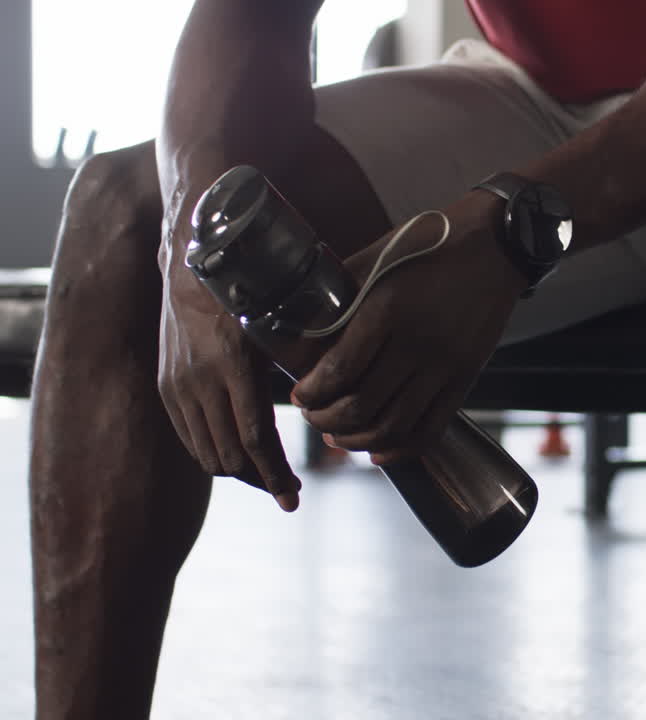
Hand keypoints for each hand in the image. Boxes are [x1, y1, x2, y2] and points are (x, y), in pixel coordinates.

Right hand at [156, 244, 301, 510]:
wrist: (193, 262)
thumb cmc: (254, 287)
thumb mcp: (285, 322)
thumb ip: (309, 360)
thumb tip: (346, 394)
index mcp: (234, 364)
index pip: (253, 440)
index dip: (275, 475)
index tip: (293, 499)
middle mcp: (199, 379)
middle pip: (229, 456)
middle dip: (261, 480)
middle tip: (287, 490)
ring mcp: (178, 384)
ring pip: (206, 453)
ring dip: (238, 472)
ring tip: (267, 475)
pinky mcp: (165, 386)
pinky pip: (189, 438)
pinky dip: (214, 454)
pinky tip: (238, 455)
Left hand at [291, 191, 524, 463]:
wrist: (498, 245)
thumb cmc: (432, 244)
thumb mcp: (378, 257)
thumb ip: (341, 293)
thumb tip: (302, 323)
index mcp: (389, 310)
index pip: (340, 370)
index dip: (312, 392)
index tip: (299, 394)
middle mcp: (418, 343)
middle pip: (362, 406)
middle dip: (326, 420)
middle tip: (312, 415)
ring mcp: (446, 365)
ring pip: (394, 426)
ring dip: (357, 439)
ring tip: (337, 434)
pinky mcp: (466, 377)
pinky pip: (431, 428)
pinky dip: (400, 449)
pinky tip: (378, 451)